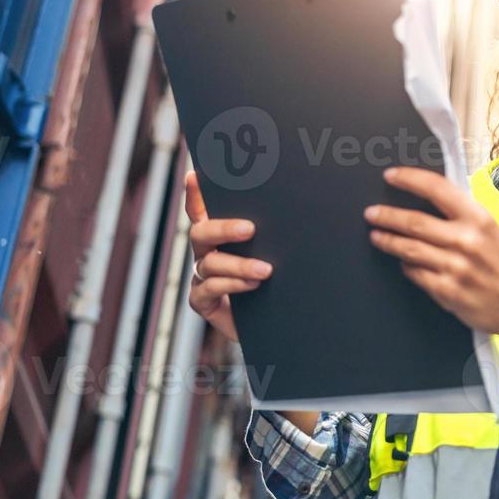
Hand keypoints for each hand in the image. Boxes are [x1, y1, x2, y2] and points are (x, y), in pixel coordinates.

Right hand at [184, 169, 273, 342]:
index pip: (203, 209)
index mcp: (222, 236)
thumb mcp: (280, 253)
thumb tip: (303, 205)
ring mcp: (202, 277)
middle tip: (250, 229)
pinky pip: (208, 289)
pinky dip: (231, 285)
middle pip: (201, 232)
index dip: (195, 193)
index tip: (195, 175)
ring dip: (238, 265)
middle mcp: (207, 253)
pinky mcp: (203, 302)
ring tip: (265, 270)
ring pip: (210, 263)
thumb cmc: (280, 283)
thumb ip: (279, 232)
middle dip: (224, 228)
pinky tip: (252, 284)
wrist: (280, 322)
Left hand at [364, 166, 498, 352]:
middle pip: (414, 222)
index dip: (409, 179)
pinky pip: (415, 273)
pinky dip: (406, 266)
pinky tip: (404, 262)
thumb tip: (429, 202)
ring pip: (408, 249)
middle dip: (387, 216)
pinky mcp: (447, 292)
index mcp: (480, 219)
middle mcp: (467, 241)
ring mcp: (455, 268)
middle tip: (371, 213)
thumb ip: (464, 217)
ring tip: (376, 236)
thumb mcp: (494, 232)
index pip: (437, 189)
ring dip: (388, 240)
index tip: (391, 176)